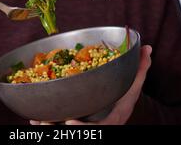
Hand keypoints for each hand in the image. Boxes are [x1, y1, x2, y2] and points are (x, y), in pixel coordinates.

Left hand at [30, 45, 151, 124]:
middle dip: (61, 130)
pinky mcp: (76, 127)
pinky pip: (59, 128)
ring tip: (37, 122)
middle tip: (45, 123)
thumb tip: (147, 48)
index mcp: (113, 119)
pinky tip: (34, 120)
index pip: (101, 128)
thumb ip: (139, 70)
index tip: (70, 124)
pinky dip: (46, 125)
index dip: (85, 129)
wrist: (114, 117)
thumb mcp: (133, 88)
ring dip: (51, 128)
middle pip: (80, 132)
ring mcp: (87, 128)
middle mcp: (99, 127)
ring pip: (67, 132)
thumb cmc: (122, 101)